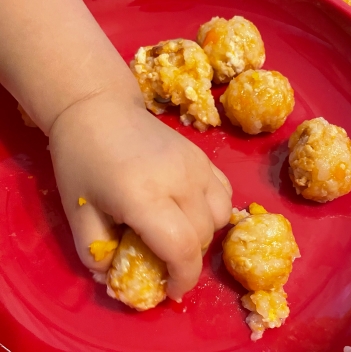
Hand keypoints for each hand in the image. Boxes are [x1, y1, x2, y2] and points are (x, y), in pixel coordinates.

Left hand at [49, 84, 231, 300]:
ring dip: (204, 235)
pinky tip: (192, 208)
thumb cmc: (82, 159)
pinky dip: (214, 210)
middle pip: (204, 236)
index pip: (182, 249)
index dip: (182, 279)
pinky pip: (224, 192)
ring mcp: (197, 165)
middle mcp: (181, 180)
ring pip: (221, 216)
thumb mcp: (77, 210)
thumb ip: (95, 252)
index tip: (171, 290)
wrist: (100, 109)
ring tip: (179, 233)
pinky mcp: (203, 156)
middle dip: (188, 260)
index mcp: (145, 196)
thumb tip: (114, 277)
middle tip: (165, 261)